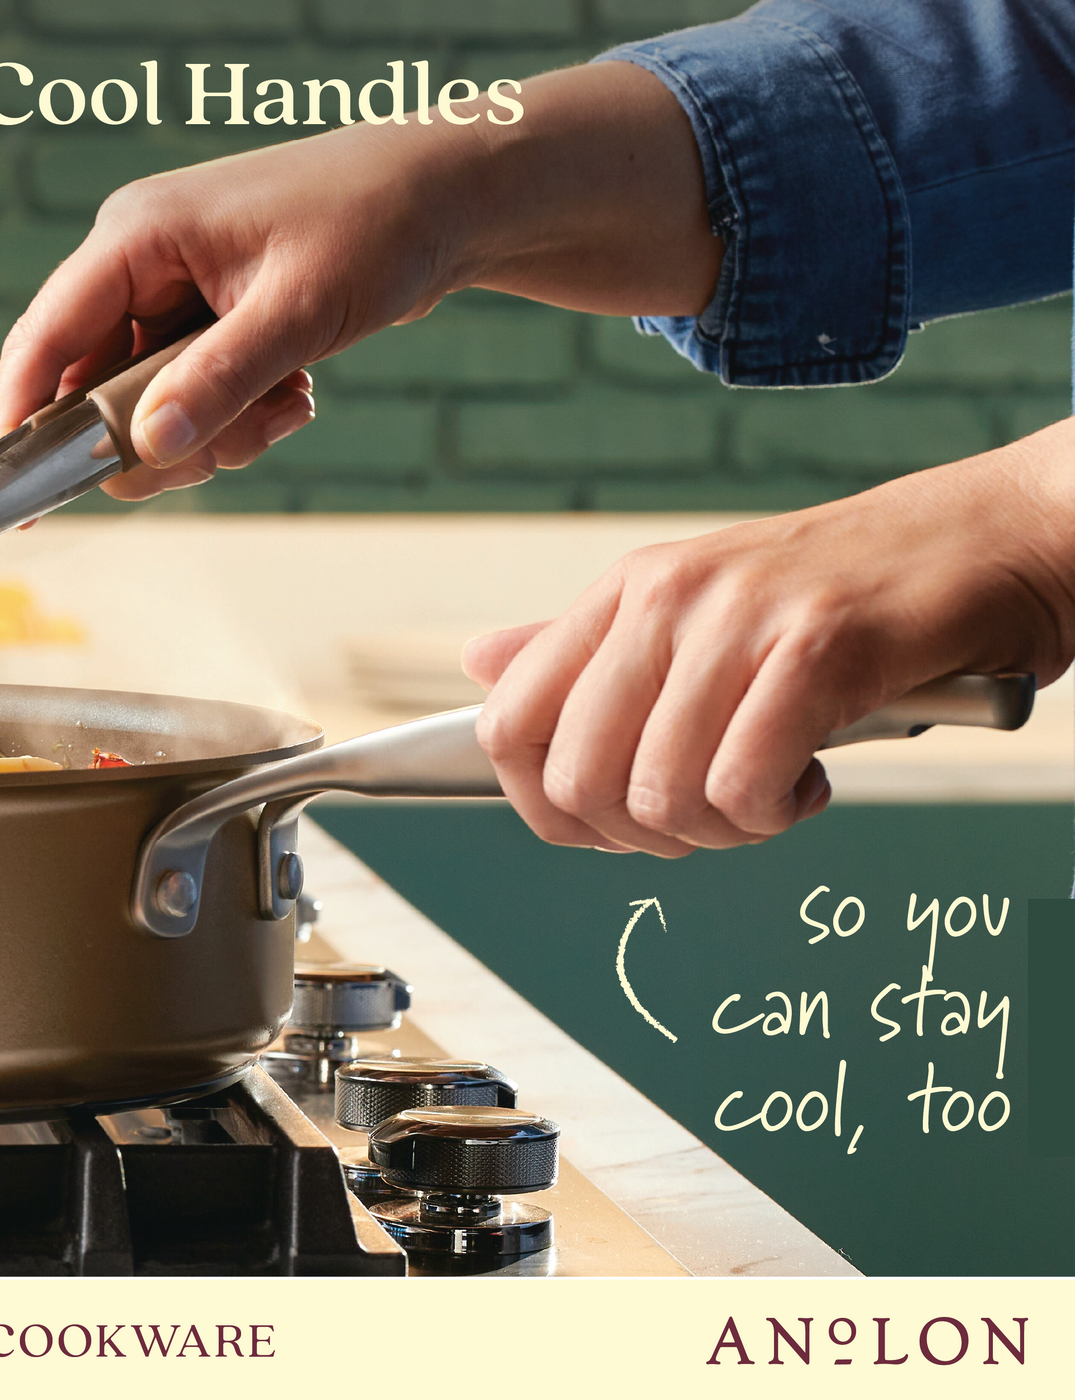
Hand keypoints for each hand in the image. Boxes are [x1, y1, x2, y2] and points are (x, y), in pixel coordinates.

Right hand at [0, 63, 719, 498]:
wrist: (445, 204)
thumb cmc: (373, 228)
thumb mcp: (296, 313)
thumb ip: (217, 383)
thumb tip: (147, 449)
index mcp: (138, 238)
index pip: (47, 338)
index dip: (23, 419)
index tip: (18, 496)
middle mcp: (146, 264)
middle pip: (102, 390)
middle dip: (164, 437)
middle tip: (229, 444)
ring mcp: (181, 295)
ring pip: (159, 406)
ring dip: (220, 429)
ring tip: (285, 403)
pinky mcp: (218, 322)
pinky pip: (203, 398)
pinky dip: (246, 415)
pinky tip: (296, 392)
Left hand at [463, 421, 1074, 855]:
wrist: (982, 540)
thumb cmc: (838, 597)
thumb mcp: (691, 611)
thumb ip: (583, 651)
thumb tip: (482, 666)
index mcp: (622, 594)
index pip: (508, 723)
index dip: (542, 806)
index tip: (609, 825)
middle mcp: (664, 599)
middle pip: (575, 778)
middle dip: (635, 835)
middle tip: (704, 818)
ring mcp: (736, 619)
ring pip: (659, 794)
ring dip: (716, 831)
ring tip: (768, 795)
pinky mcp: (815, 648)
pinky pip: (742, 785)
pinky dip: (772, 816)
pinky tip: (808, 785)